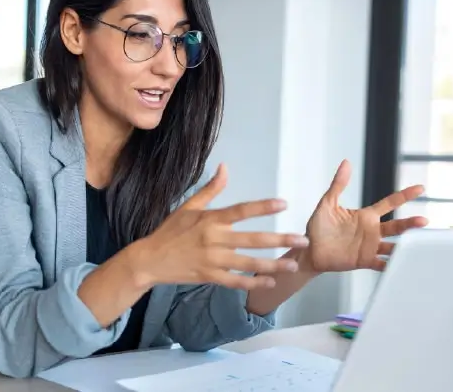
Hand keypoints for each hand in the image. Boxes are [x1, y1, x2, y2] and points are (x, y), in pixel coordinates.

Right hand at [135, 164, 309, 289]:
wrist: (150, 260)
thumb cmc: (170, 231)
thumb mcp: (188, 207)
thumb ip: (210, 189)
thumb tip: (225, 167)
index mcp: (210, 220)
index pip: (241, 211)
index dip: (263, 207)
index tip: (284, 204)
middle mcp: (214, 240)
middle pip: (253, 239)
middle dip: (280, 240)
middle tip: (302, 240)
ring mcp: (213, 261)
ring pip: (249, 263)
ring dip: (272, 265)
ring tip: (292, 264)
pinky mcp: (210, 277)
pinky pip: (236, 281)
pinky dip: (253, 283)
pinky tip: (269, 282)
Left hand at [303, 160, 427, 272]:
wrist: (309, 250)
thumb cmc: (317, 227)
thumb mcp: (327, 203)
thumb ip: (338, 184)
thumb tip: (346, 163)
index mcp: (365, 216)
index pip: (389, 203)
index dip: (404, 196)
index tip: (420, 188)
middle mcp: (371, 231)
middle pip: (396, 226)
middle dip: (410, 223)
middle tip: (423, 221)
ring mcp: (369, 246)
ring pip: (393, 246)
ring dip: (404, 246)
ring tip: (418, 246)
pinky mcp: (364, 260)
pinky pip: (381, 264)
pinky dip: (391, 265)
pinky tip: (400, 265)